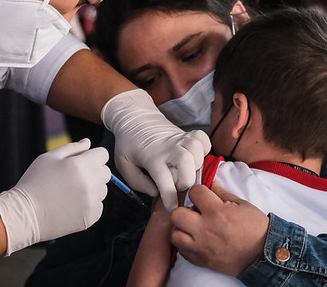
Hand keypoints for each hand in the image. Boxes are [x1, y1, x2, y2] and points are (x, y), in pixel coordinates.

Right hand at [0, 138, 109, 254]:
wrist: (25, 214)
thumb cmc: (35, 182)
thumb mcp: (49, 158)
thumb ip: (72, 148)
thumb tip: (88, 143)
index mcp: (81, 165)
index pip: (103, 155)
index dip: (92, 156)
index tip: (81, 162)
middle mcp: (90, 183)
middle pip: (106, 172)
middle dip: (94, 171)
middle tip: (74, 177)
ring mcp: (91, 202)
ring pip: (102, 190)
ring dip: (92, 188)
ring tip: (70, 192)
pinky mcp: (91, 217)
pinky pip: (98, 206)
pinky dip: (89, 205)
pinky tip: (71, 205)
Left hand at [101, 89, 210, 210]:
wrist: (135, 117)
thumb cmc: (129, 144)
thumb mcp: (123, 164)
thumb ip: (137, 182)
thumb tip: (156, 192)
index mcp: (152, 157)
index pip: (164, 180)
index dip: (170, 198)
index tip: (173, 209)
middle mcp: (169, 147)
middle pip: (187, 162)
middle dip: (186, 180)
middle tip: (178, 185)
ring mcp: (180, 138)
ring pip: (198, 150)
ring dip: (196, 165)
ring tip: (186, 171)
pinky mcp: (187, 133)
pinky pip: (203, 139)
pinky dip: (204, 149)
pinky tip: (195, 157)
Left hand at [170, 182, 268, 276]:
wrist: (263, 255)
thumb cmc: (255, 228)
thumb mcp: (242, 204)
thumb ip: (222, 193)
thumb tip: (211, 184)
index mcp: (216, 212)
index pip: (194, 192)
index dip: (198, 191)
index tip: (203, 195)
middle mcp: (205, 229)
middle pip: (176, 214)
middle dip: (184, 210)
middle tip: (194, 212)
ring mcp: (201, 247)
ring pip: (174, 234)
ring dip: (181, 228)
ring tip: (192, 227)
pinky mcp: (201, 260)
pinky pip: (181, 251)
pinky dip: (185, 244)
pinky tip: (195, 240)